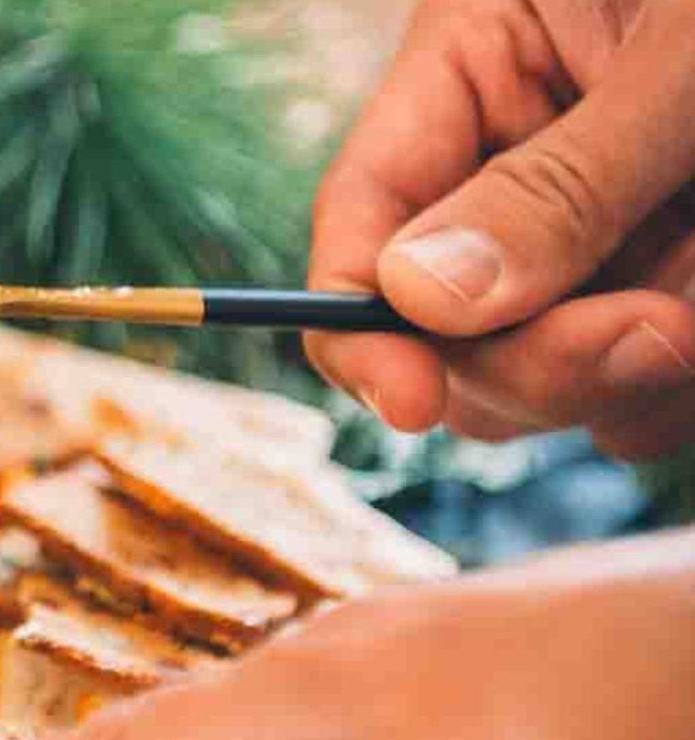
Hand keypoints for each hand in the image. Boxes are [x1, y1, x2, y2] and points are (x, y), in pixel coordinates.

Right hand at [304, 0, 694, 457]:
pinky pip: (640, 377)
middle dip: (536, 354)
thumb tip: (418, 302)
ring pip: (545, 365)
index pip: (364, 214)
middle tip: (657, 333)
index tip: (407, 402)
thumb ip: (560, 183)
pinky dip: (679, 374)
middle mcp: (518, 153)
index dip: (357, 321)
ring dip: (630, 370)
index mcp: (479, 62)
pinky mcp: (669, 273)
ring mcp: (596, 225)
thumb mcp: (687, 57)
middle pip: (446, 322)